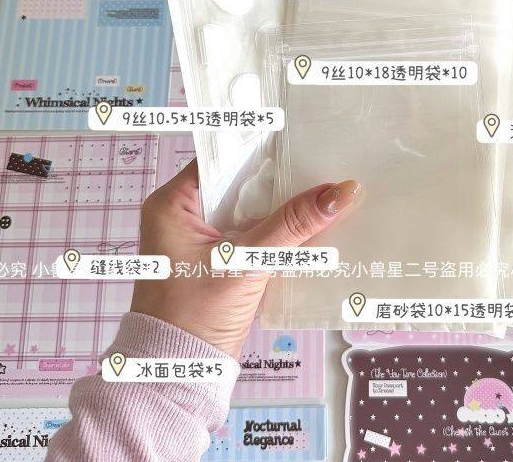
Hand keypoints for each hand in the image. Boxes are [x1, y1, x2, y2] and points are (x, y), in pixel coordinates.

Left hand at [130, 159, 360, 357]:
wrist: (178, 374)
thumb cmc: (194, 317)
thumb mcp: (246, 263)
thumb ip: (293, 225)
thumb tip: (339, 192)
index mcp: (173, 204)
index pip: (221, 160)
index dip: (260, 150)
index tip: (298, 140)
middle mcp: (183, 216)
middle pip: (239, 184)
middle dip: (278, 179)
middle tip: (319, 162)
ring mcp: (201, 240)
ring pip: (249, 209)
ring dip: (281, 207)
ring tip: (322, 189)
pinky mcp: (218, 261)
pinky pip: (252, 233)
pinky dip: (276, 231)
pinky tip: (308, 225)